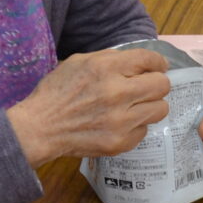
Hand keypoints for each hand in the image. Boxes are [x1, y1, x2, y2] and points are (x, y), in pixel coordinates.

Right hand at [7, 48, 172, 166]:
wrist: (40, 127)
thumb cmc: (58, 91)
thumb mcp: (80, 62)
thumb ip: (111, 59)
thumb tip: (141, 63)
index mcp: (106, 68)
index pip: (150, 60)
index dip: (157, 63)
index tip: (156, 67)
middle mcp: (117, 93)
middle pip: (162, 85)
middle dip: (157, 83)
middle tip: (146, 87)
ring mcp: (120, 121)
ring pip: (160, 109)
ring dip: (150, 105)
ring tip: (134, 106)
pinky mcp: (120, 143)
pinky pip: (144, 130)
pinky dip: (134, 126)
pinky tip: (118, 123)